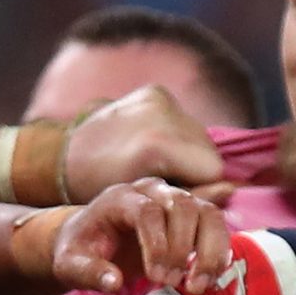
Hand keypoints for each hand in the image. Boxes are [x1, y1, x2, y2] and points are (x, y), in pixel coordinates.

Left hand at [45, 180, 233, 294]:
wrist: (95, 241)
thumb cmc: (82, 252)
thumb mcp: (70, 264)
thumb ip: (87, 273)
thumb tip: (114, 282)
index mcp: (119, 198)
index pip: (148, 211)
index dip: (157, 245)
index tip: (155, 278)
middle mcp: (152, 192)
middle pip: (184, 207)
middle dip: (183, 249)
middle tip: (172, 283)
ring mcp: (177, 200)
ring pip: (209, 214)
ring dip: (211, 252)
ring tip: (198, 286)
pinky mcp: (195, 215)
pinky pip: (218, 227)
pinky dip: (220, 254)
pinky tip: (210, 279)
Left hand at [63, 87, 230, 203]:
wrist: (63, 154)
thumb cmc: (104, 189)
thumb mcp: (148, 203)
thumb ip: (194, 197)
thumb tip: (232, 191)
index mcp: (158, 145)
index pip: (214, 170)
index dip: (200, 187)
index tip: (176, 193)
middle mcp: (162, 114)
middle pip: (210, 151)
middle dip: (196, 169)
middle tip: (166, 178)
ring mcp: (159, 99)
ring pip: (200, 135)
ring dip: (188, 152)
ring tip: (158, 161)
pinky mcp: (155, 91)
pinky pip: (185, 120)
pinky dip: (177, 134)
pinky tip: (153, 142)